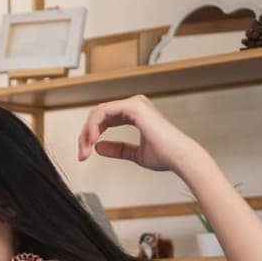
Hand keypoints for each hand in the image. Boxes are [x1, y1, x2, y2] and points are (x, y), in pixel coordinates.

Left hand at [76, 95, 201, 174]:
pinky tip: (91, 140)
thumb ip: (117, 149)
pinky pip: (103, 112)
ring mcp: (134, 103)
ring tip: (85, 150)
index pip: (104, 120)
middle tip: (81, 154)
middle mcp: (135, 105)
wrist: (179, 157)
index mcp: (136, 114)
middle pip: (98, 115)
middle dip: (85, 135)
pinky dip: (93, 126)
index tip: (85, 154)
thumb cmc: (165, 156)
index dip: (91, 136)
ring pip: (98, 113)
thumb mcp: (134, 154)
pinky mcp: (133, 106)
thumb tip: (98, 147)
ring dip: (87, 132)